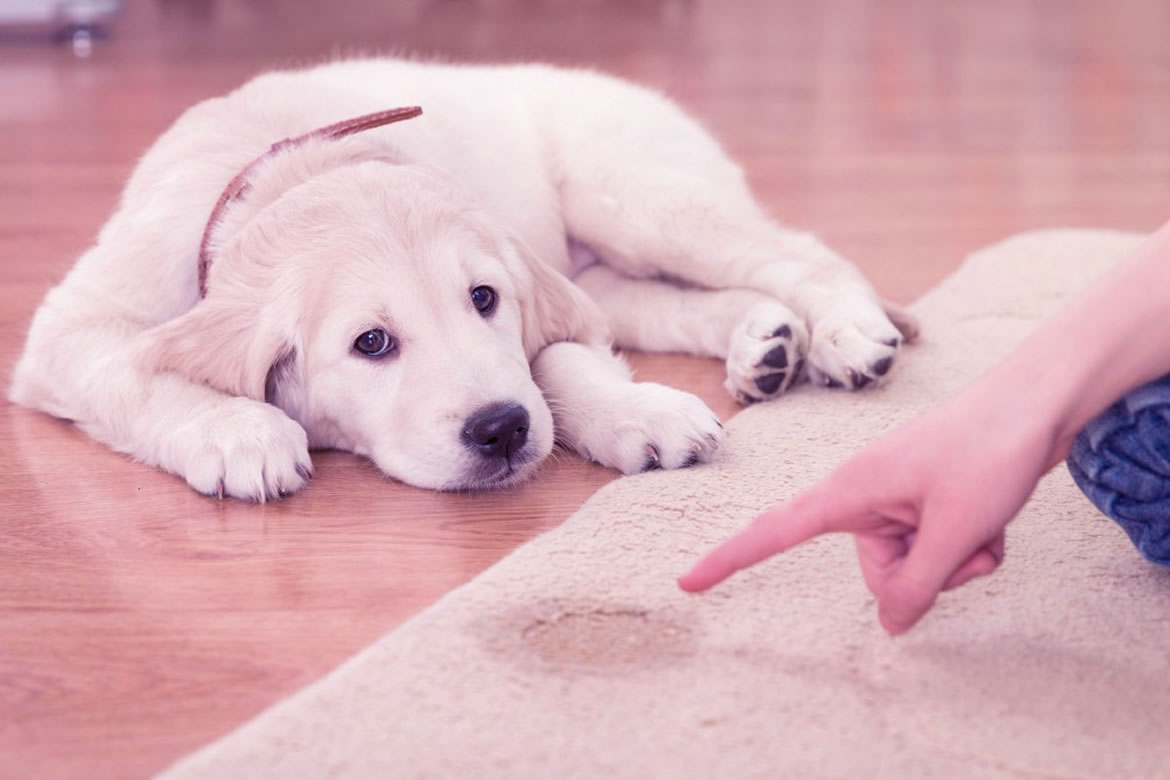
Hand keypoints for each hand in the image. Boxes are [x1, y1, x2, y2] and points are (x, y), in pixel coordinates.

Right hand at [678, 386, 1059, 633]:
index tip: (687, 582)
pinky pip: (938, 547)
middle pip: (878, 572)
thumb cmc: (988, 450)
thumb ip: (917, 584)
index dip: (729, 559)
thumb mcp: (955, 530)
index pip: (774, 531)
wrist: (1038, 401)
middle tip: (964, 539)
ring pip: (915, 565)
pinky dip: (970, 545)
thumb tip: (891, 626)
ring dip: (957, 559)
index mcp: (850, 490)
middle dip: (926, 574)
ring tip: (985, 523)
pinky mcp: (927, 500)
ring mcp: (898, 498)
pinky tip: (995, 519)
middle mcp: (866, 495)